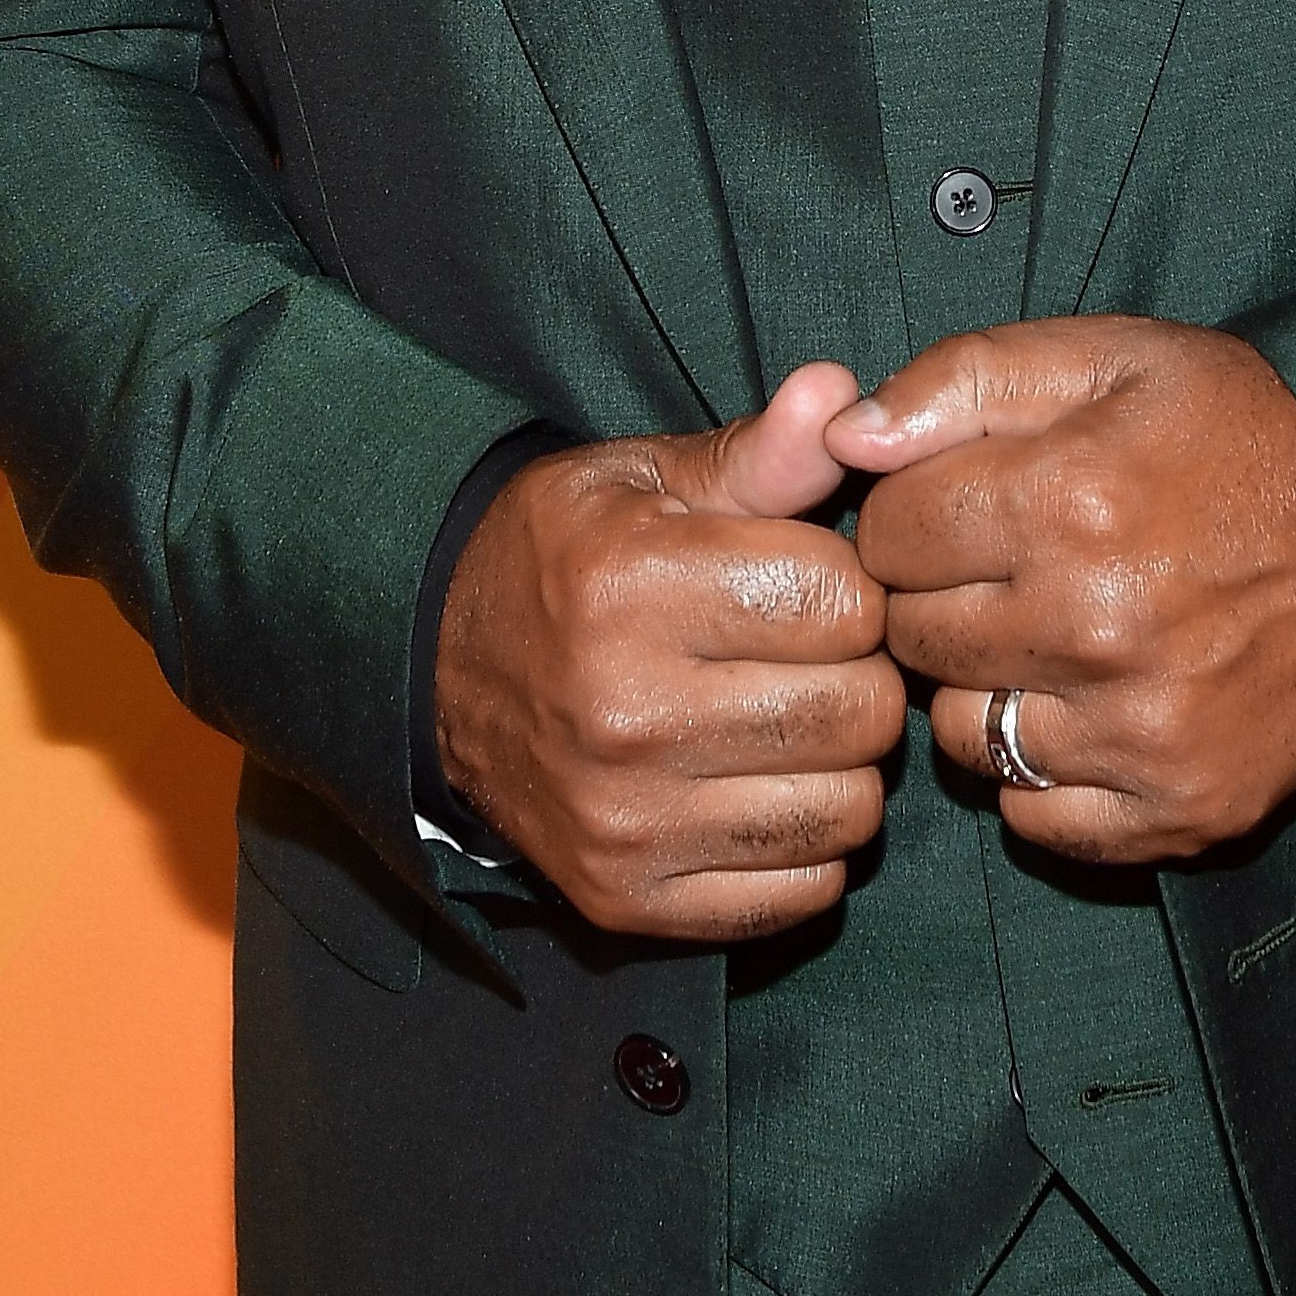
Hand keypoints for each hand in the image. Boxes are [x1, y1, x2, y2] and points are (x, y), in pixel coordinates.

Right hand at [433, 361, 906, 940]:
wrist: (435, 668)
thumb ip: (758, 452)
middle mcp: (624, 713)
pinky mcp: (626, 898)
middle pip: (855, 712)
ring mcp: (624, 821)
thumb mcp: (645, 482)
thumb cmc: (567, 557)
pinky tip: (765, 790)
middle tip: (815, 658)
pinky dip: (808, 847)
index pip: (841, 602)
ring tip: (794, 722)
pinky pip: (797, 892)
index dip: (851, 586)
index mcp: (631, 587)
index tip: (813, 583)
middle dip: (860, 675)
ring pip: (843, 811)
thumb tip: (840, 397)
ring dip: (842, 766)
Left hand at [823, 320, 1295, 863]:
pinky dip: (1043, 772)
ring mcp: (1139, 735)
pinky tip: (1089, 708)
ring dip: (984, 687)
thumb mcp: (1116, 356)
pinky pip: (1036, 819)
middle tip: (1008, 568)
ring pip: (962, 736)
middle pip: (913, 638)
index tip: (966, 502)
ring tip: (1049, 636)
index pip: (886, 534)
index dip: (914, 510)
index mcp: (1068, 503)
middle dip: (939, 596)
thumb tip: (848, 432)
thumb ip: (967, 379)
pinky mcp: (1180, 810)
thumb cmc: (1248, 435)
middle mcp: (1095, 630)